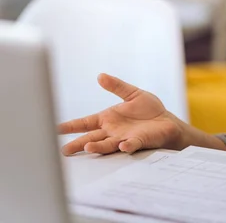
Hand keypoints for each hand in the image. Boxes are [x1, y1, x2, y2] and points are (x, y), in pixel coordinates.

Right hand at [59, 73, 184, 155]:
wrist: (167, 121)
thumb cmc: (149, 110)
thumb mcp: (132, 94)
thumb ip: (117, 86)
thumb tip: (100, 76)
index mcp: (108, 119)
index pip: (85, 123)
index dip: (72, 126)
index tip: (56, 128)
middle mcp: (112, 131)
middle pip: (91, 138)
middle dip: (78, 144)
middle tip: (64, 150)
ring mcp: (124, 138)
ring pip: (107, 144)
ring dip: (98, 146)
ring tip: (88, 147)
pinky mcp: (138, 141)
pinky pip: (131, 144)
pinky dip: (127, 145)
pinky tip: (122, 145)